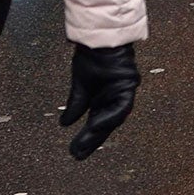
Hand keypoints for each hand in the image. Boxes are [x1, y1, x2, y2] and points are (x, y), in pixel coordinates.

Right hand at [60, 42, 138, 159]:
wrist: (99, 40)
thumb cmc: (92, 58)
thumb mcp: (80, 85)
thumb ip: (76, 104)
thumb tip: (64, 123)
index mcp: (102, 99)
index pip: (96, 123)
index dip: (87, 138)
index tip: (75, 152)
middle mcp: (113, 98)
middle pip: (104, 125)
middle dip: (92, 141)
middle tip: (78, 155)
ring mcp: (122, 93)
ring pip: (113, 119)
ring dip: (99, 132)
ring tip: (85, 144)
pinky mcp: (129, 86)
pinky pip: (122, 106)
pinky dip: (110, 116)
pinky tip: (97, 124)